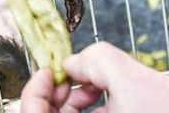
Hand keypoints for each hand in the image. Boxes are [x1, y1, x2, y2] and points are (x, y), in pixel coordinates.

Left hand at [21, 42, 168, 112]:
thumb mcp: (132, 79)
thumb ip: (94, 61)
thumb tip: (72, 62)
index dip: (36, 90)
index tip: (50, 69)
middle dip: (58, 93)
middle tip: (72, 74)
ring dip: (76, 99)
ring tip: (96, 82)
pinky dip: (91, 106)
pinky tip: (105, 91)